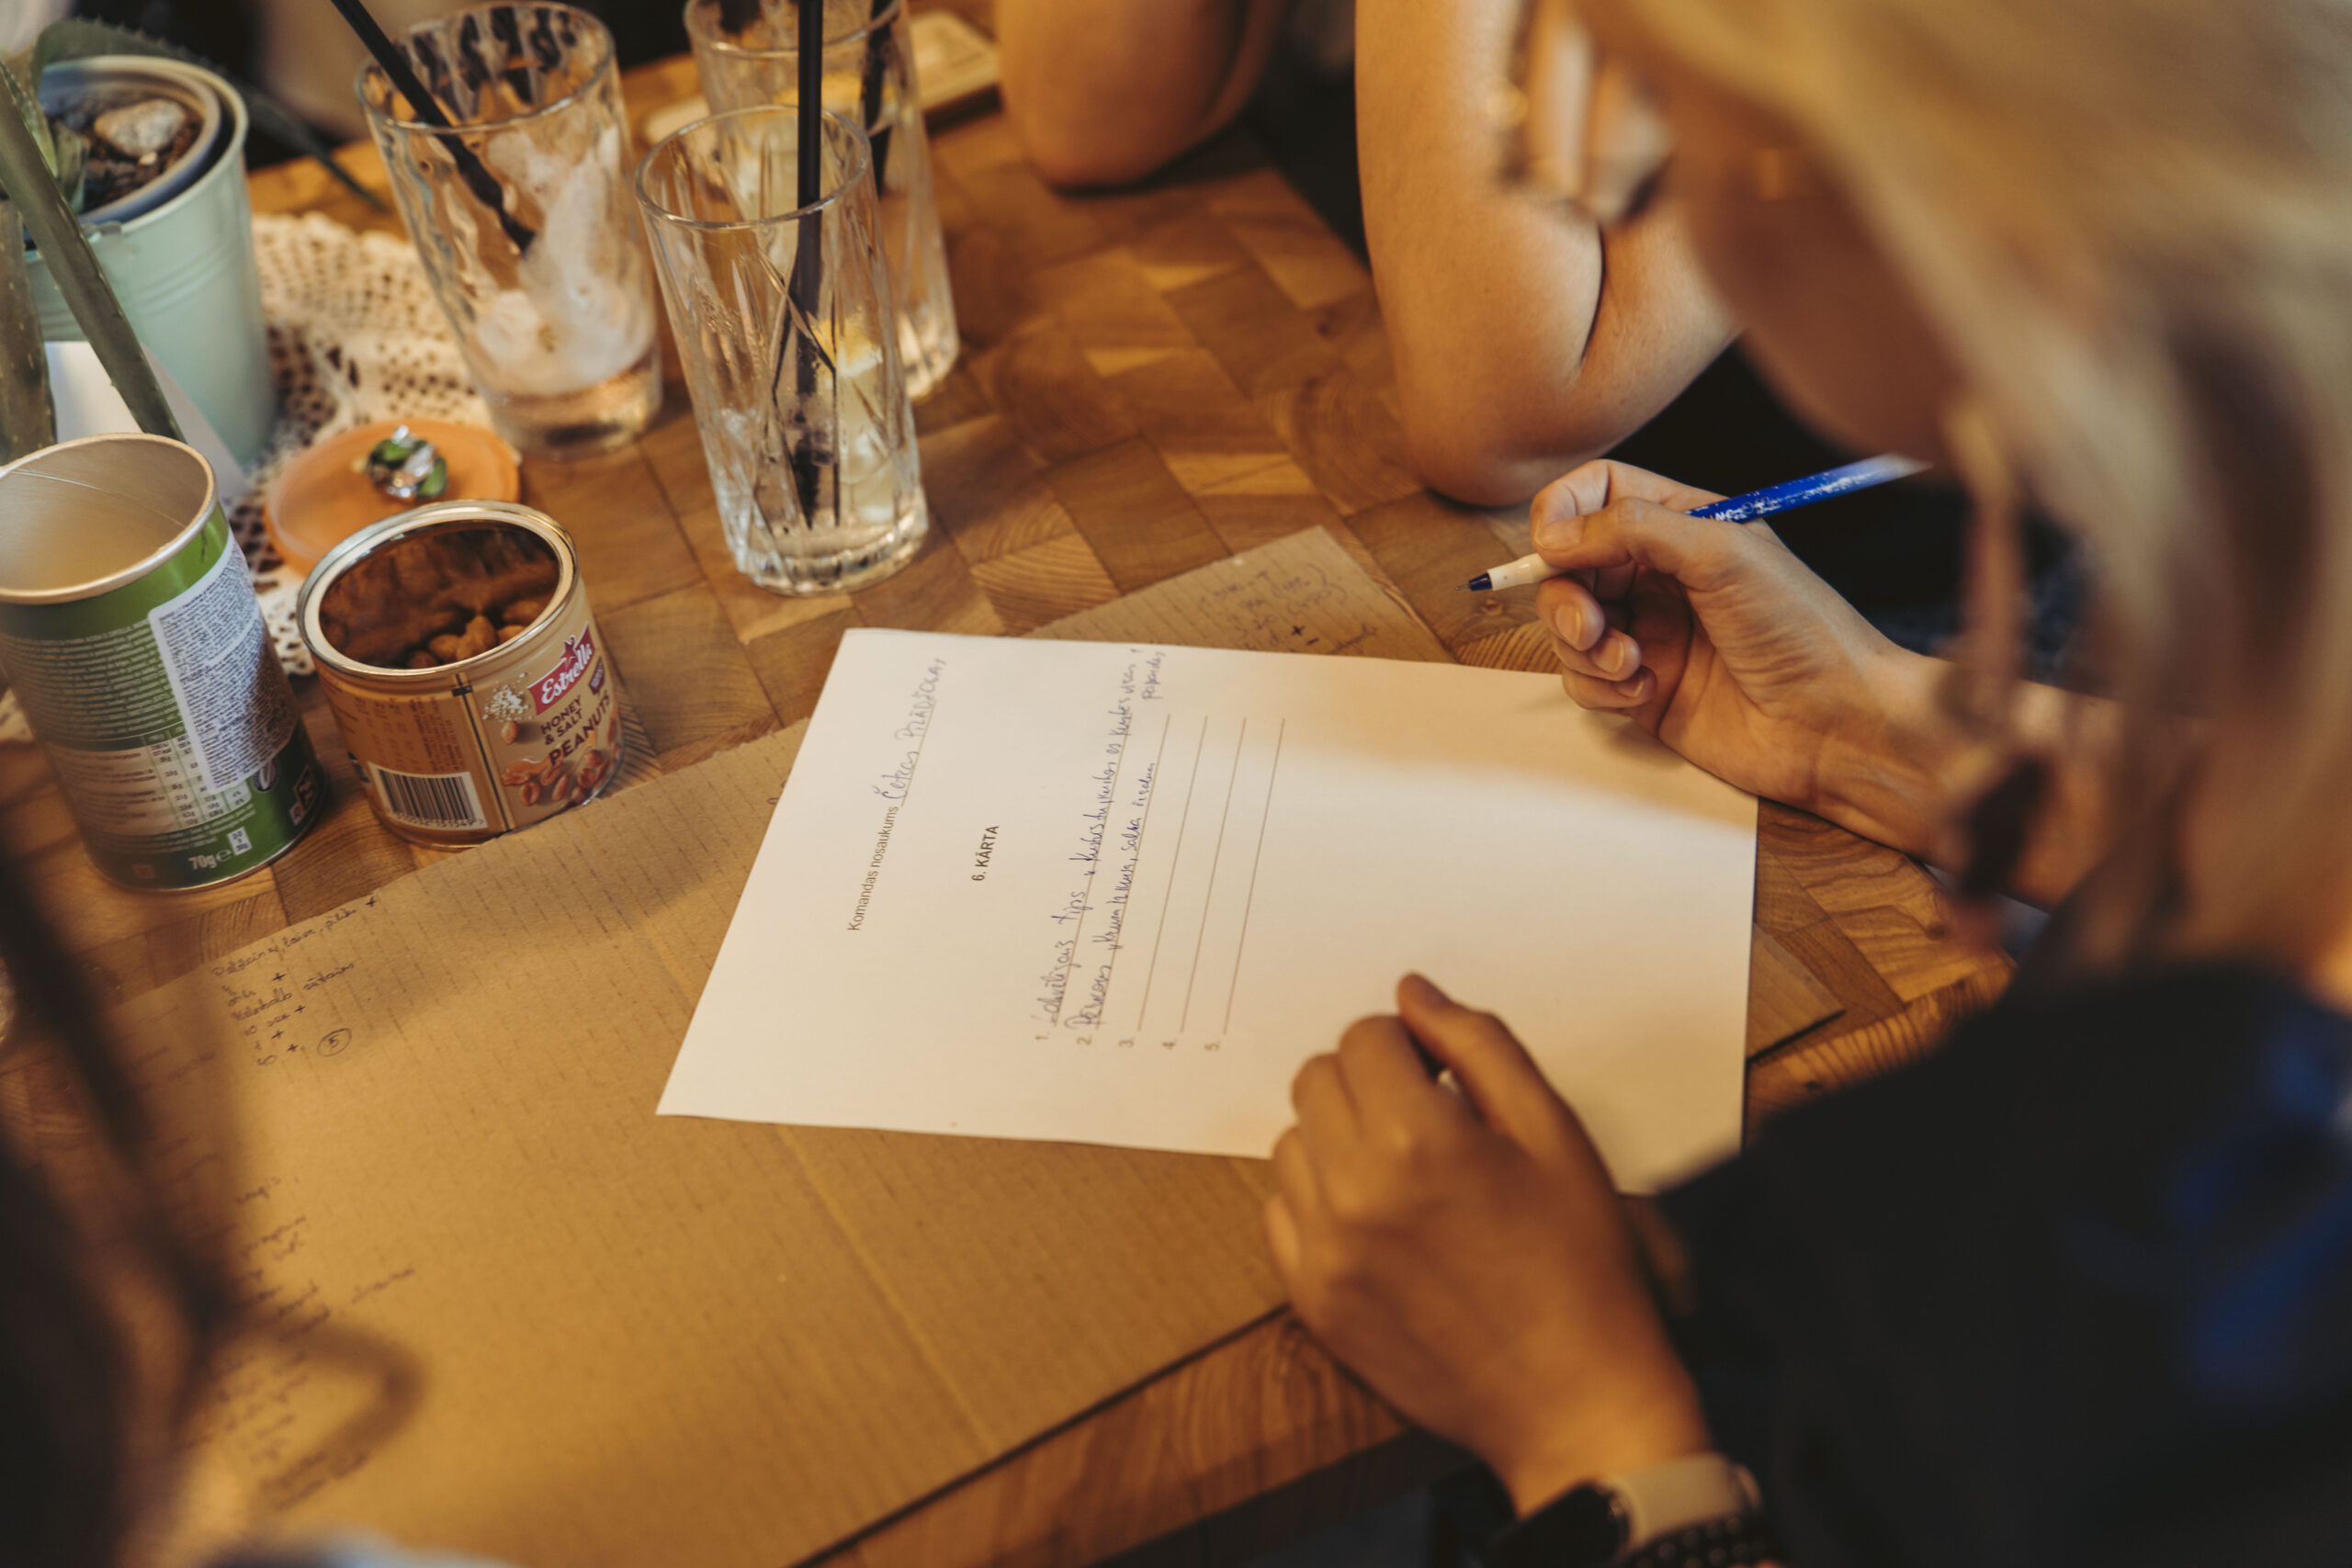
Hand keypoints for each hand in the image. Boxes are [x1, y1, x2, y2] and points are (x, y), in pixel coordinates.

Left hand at [1264, 975, 1709, 1514]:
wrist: (1576, 1400)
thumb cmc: (1581, 1265)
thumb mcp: (1553, 1133)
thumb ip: (1479, 1046)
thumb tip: (1413, 994)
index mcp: (1418, 1139)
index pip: (1364, 1038)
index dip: (1408, 1045)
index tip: (1441, 1074)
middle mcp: (1354, 1191)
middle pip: (1316, 1080)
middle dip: (1367, 1082)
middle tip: (1427, 1117)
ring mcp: (1325, 1252)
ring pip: (1292, 1143)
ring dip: (1337, 1139)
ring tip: (1405, 1174)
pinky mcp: (1313, 1302)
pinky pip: (1281, 1213)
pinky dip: (1319, 1203)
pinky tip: (1379, 1221)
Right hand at [1531, 459, 1947, 839]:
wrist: (1834, 725)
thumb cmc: (1800, 631)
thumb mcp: (1721, 553)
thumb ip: (1631, 528)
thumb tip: (1553, 535)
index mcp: (1683, 525)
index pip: (1597, 493)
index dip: (1562, 513)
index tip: (1553, 545)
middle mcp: (1659, 574)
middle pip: (1567, 563)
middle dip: (1565, 594)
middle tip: (1591, 623)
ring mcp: (1648, 631)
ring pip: (1567, 623)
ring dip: (1583, 644)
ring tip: (1631, 662)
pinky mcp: (1640, 687)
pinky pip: (1582, 678)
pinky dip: (1599, 685)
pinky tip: (1645, 691)